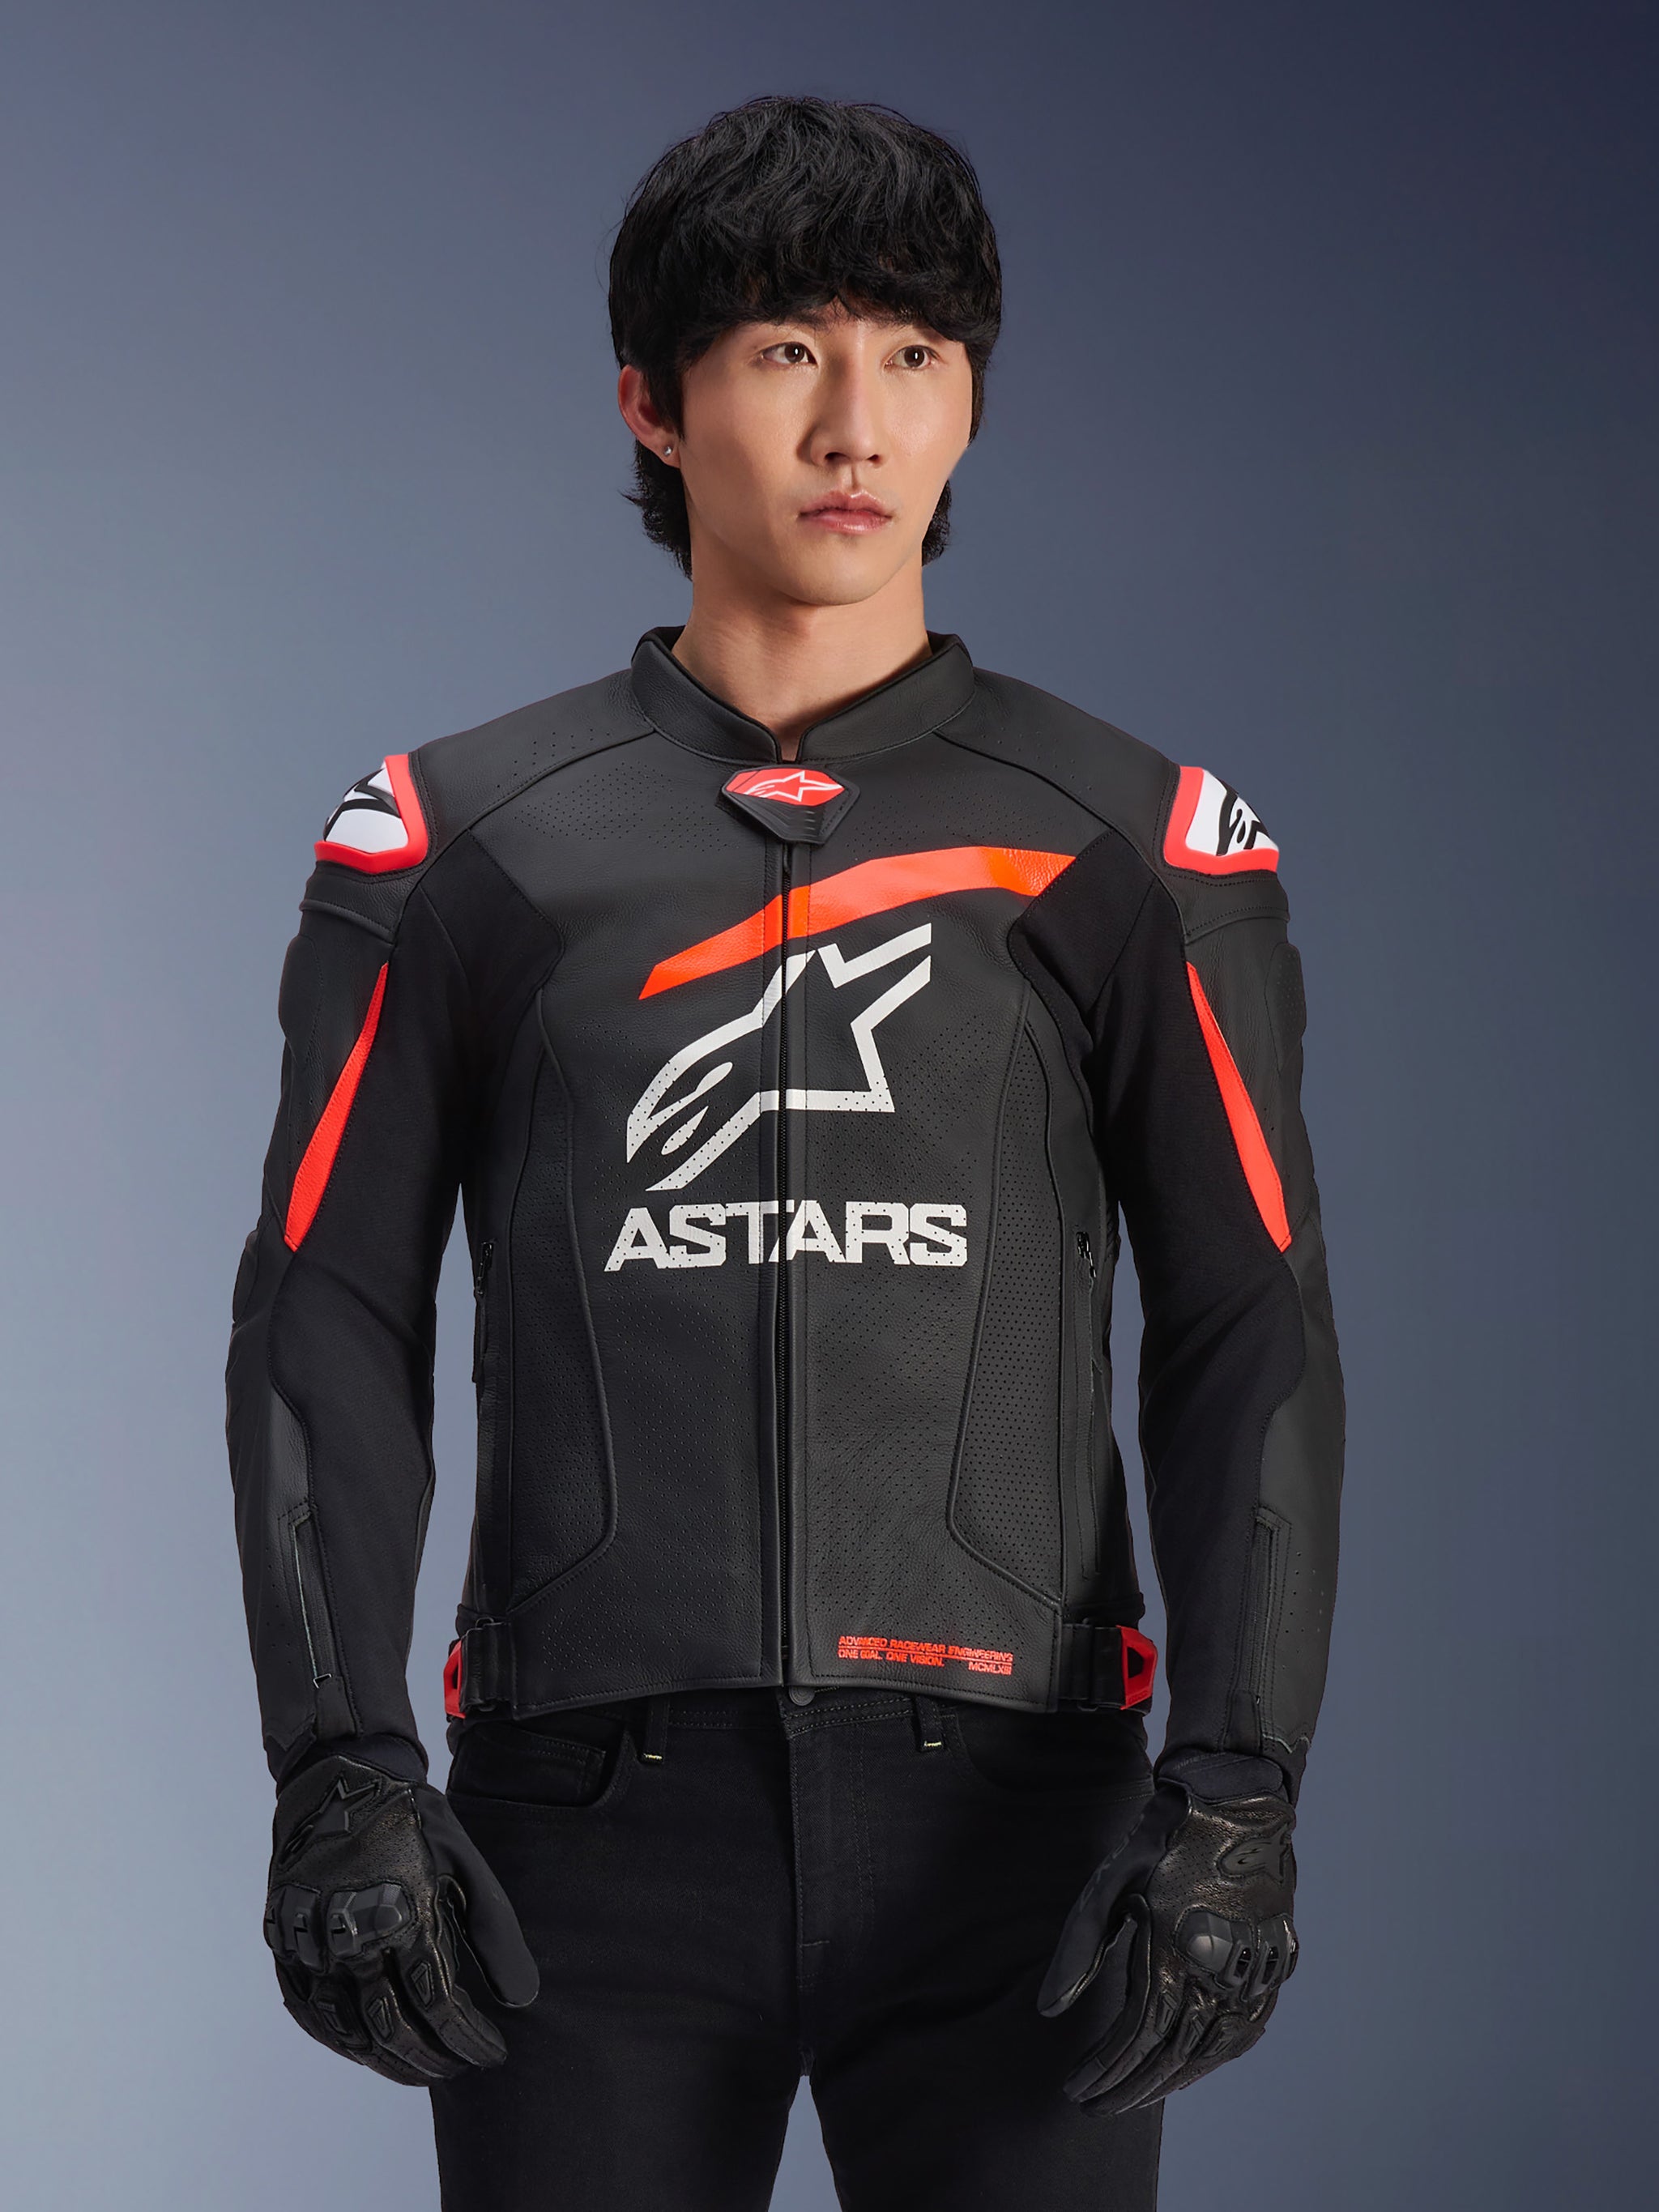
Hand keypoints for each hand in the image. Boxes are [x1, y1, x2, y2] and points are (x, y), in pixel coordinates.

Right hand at [263, 1751, 538, 2083]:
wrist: (341, 1780)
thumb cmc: (412, 1821)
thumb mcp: (466, 1863)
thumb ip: (494, 1930)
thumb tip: (521, 1998)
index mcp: (406, 1915)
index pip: (442, 2007)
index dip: (470, 2041)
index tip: (493, 2054)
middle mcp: (355, 1938)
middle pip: (395, 2029)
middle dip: (432, 2060)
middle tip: (457, 2070)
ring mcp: (314, 1945)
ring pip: (350, 2031)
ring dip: (386, 2062)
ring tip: (418, 2069)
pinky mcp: (286, 1944)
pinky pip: (309, 2013)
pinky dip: (339, 2042)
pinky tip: (363, 2049)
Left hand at [1037, 1780, 1296, 2113]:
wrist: (1234, 1802)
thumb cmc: (1163, 1841)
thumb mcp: (1108, 1884)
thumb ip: (1077, 1949)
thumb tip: (1048, 2012)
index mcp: (1174, 1955)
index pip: (1135, 2040)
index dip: (1105, 2072)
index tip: (1075, 2089)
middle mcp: (1218, 1976)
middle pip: (1170, 2058)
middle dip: (1128, 2089)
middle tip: (1095, 2106)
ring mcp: (1252, 1978)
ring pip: (1208, 2055)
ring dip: (1166, 2084)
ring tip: (1131, 2097)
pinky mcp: (1271, 1971)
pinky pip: (1240, 2037)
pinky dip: (1208, 2063)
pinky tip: (1184, 2071)